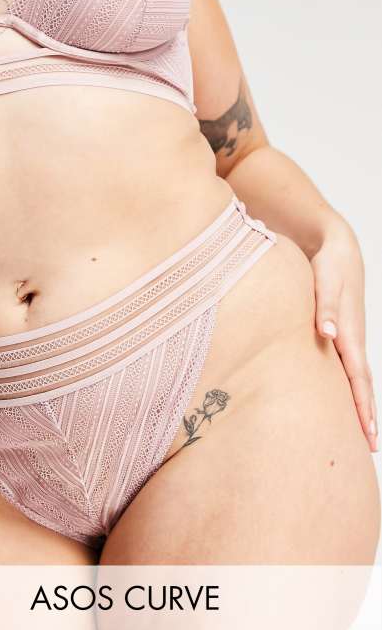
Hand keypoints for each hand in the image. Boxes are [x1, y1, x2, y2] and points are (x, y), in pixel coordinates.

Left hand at [311, 220, 377, 451]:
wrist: (335, 248)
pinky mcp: (338, 333)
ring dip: (358, 404)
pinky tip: (340, 397)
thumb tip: (328, 334)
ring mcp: (346, 338)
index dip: (363, 408)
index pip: (359, 379)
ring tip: (359, 430)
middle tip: (369, 447)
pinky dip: (347, 386)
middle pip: (361, 385)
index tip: (369, 435)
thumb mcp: (325, 281)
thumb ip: (325, 306)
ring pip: (354, 378)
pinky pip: (344, 366)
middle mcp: (350, 340)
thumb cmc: (328, 264)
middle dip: (365, 416)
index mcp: (350, 333)